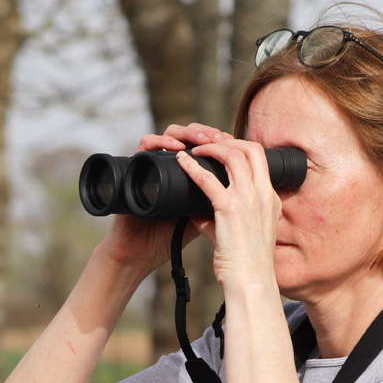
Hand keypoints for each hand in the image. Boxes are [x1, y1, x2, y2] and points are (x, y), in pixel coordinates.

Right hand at [98, 123, 229, 274]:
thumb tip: (247, 192)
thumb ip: (220, 202)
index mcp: (186, 172)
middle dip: (207, 132)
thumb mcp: (203, 217)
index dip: (221, 140)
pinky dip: (161, 140)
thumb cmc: (169, 236)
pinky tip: (177, 148)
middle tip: (218, 139)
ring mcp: (153, 164)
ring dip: (189, 132)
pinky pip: (146, 144)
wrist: (141, 251)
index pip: (204, 142)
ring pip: (170, 131)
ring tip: (202, 142)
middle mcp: (169, 163)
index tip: (233, 145)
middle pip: (189, 131)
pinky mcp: (136, 168)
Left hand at [174, 134, 280, 292]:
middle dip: (227, 140)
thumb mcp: (238, 234)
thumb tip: (192, 210)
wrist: (250, 281)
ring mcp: (249, 200)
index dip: (239, 147)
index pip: (260, 159)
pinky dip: (192, 166)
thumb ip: (218, 218)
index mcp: (270, 199)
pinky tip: (180, 162)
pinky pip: (208, 179)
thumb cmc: (243, 262)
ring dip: (210, 147)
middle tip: (206, 143)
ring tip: (193, 149)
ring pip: (233, 155)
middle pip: (250, 149)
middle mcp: (263, 195)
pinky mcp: (230, 209)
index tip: (220, 148)